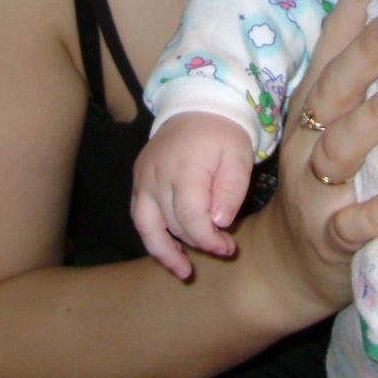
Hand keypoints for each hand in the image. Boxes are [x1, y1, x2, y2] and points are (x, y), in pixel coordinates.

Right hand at [131, 113, 254, 279]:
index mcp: (185, 168)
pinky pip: (140, 215)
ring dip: (165, 251)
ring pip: (148, 226)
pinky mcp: (138, 180)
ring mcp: (143, 178)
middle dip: (198, 242)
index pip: (191, 217)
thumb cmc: (223, 133)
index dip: (208, 239)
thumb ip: (231, 190)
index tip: (228, 248)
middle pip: (173, 223)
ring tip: (183, 271)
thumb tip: (219, 222)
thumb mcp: (238, 157)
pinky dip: (152, 236)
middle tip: (222, 248)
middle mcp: (157, 175)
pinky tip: (168, 250)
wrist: (197, 106)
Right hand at [253, 0, 377, 311]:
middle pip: (334, 87)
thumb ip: (363, 83)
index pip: (331, 48)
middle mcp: (308, 138)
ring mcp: (314, 188)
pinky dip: (376, 212)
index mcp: (314, 106)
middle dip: (365, 51)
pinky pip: (350, 224)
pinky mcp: (328, 236)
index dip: (352, 9)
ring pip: (341, 147)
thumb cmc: (326, 180)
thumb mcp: (334, 126)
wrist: (286, 266)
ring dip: (376, 115)